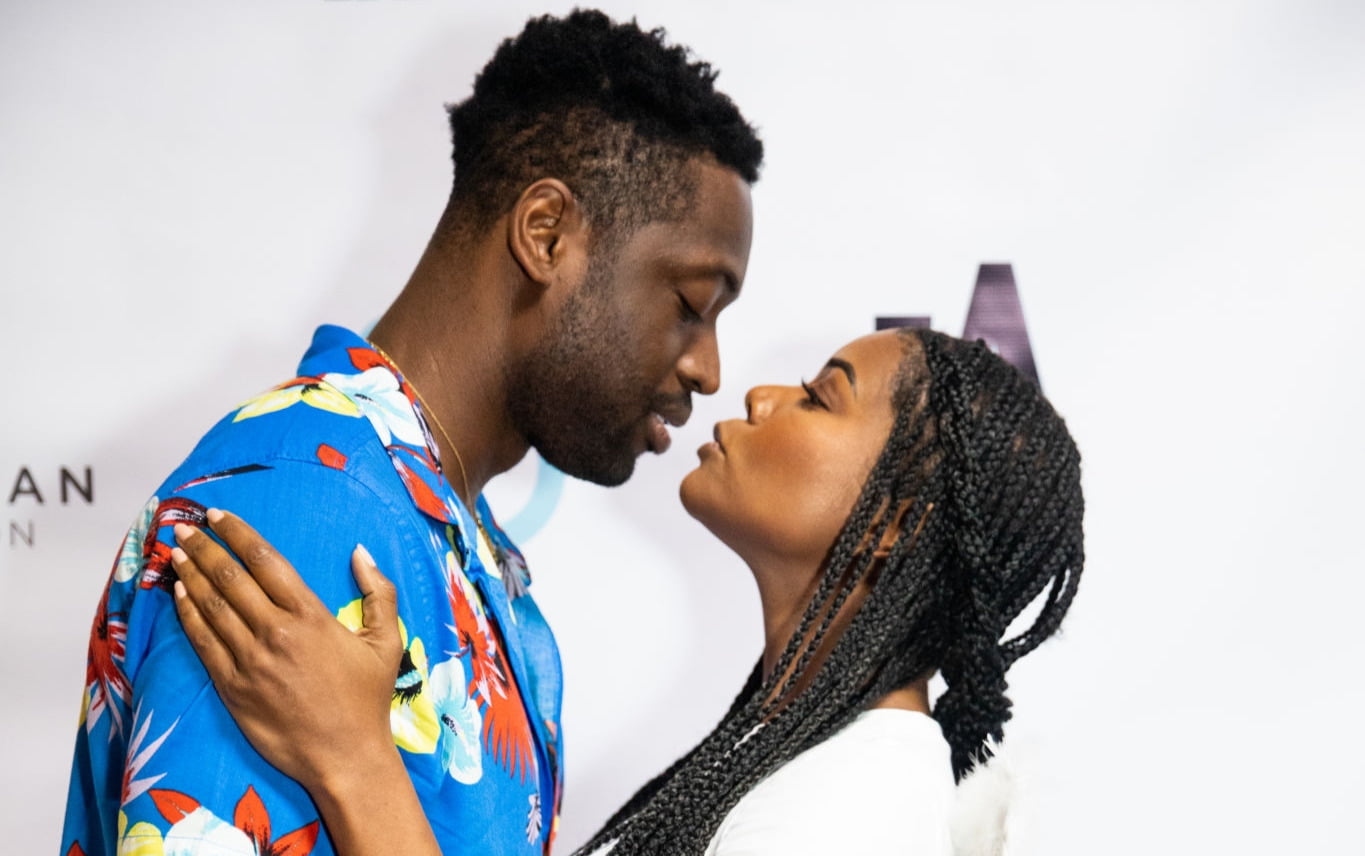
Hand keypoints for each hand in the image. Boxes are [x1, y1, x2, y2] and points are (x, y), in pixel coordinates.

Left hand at [170, 508, 403, 793]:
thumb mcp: (387, 641)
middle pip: (230, 578)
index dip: (239, 534)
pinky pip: (202, 643)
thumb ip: (379, 592)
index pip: (266, 561)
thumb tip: (360, 552)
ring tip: (176, 554)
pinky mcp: (232, 688)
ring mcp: (249, 661)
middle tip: (186, 528)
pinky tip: (178, 597)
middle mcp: (275, 633)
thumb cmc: (367, 699)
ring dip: (189, 575)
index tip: (219, 516)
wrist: (344, 756)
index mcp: (310, 616)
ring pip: (210, 607)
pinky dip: (187, 616)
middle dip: (204, 548)